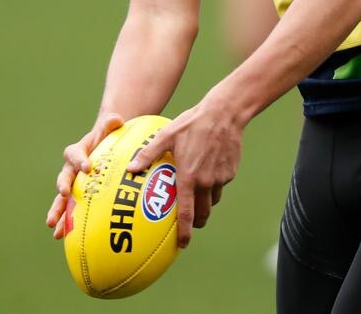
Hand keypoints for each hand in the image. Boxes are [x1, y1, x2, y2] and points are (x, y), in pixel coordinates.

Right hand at [46, 112, 123, 238]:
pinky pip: (68, 211)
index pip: (74, 153)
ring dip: (57, 210)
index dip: (79, 159)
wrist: (106, 148)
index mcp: (78, 151)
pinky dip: (64, 223)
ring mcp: (73, 185)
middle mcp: (71, 169)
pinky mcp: (77, 198)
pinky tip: (61, 237)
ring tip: (52, 225)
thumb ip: (111, 124)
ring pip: (62, 198)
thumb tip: (116, 119)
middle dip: (63, 185)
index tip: (87, 166)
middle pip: (64, 177)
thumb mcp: (110, 129)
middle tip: (64, 192)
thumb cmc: (108, 138)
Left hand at [127, 95, 242, 248]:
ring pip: (213, 200)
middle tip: (189, 221)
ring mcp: (220, 178)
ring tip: (197, 194)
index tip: (181, 245)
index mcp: (189, 177)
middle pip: (203, 213)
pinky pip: (221, 184)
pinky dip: (214, 183)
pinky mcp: (230, 172)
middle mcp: (206, 182)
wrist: (224, 114)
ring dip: (205, 202)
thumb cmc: (192, 122)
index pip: (187, 213)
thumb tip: (130, 168)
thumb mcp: (167, 135)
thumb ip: (149, 154)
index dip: (184, 232)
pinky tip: (208, 168)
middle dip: (196, 222)